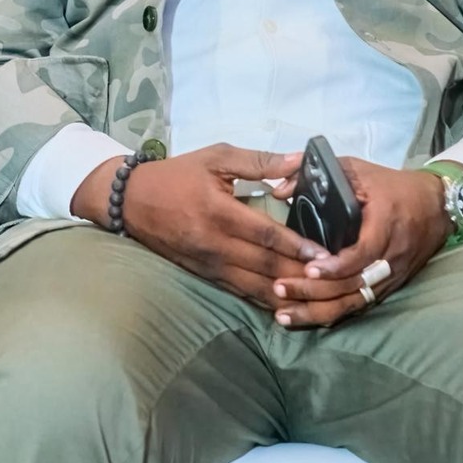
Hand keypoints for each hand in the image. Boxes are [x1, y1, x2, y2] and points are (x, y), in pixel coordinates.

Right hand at [71, 144, 322, 308]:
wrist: (132, 201)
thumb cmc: (178, 175)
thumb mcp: (216, 157)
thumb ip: (259, 161)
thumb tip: (299, 160)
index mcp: (219, 211)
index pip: (264, 234)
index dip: (296, 246)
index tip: (325, 254)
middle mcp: (214, 243)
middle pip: (264, 265)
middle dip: (299, 275)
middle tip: (331, 281)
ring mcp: (209, 263)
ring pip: (253, 285)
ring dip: (285, 293)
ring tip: (315, 298)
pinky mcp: (204, 274)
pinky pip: (238, 291)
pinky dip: (263, 299)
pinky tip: (285, 305)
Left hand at [268, 160, 451, 329]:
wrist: (437, 206)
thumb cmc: (393, 186)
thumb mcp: (359, 171)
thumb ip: (320, 176)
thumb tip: (279, 190)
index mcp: (385, 224)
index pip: (363, 253)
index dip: (337, 265)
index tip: (309, 269)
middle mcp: (391, 255)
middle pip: (353, 284)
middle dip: (315, 292)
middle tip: (280, 290)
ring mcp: (392, 275)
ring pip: (355, 302)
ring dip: (318, 310)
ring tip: (284, 315)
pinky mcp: (390, 286)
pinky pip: (360, 305)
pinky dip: (333, 314)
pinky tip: (307, 318)